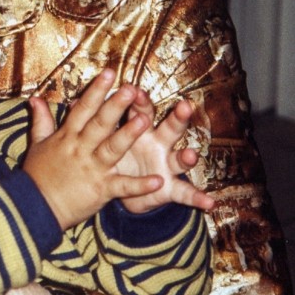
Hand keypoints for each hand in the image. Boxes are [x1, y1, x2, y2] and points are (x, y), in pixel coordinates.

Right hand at [23, 69, 163, 227]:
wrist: (34, 208)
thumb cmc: (37, 176)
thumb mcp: (37, 144)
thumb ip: (41, 120)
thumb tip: (35, 98)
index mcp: (67, 136)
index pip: (83, 109)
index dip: (97, 90)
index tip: (110, 73)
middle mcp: (81, 149)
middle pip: (100, 124)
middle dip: (115, 105)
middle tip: (130, 88)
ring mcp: (92, 169)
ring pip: (113, 149)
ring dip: (129, 135)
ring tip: (145, 121)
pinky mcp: (101, 190)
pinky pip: (123, 186)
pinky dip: (140, 185)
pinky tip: (158, 180)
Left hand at [114, 91, 214, 212]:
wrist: (125, 190)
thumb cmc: (121, 155)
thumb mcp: (113, 138)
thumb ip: (109, 121)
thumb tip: (84, 98)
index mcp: (142, 131)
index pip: (143, 112)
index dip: (140, 102)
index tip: (135, 91)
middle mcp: (159, 145)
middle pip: (170, 128)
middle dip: (178, 118)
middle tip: (185, 106)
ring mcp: (167, 166)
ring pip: (180, 159)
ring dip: (187, 157)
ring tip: (191, 155)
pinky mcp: (170, 189)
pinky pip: (186, 193)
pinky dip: (198, 198)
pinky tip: (210, 203)